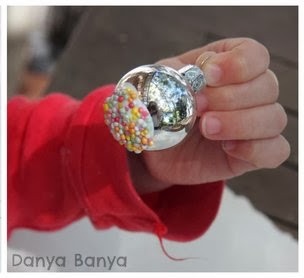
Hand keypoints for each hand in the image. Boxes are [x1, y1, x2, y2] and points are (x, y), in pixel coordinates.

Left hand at [132, 38, 289, 193]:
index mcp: (230, 64)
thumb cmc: (161, 107)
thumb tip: (192, 80)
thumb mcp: (160, 84)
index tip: (208, 75)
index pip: (254, 54)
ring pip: (274, 118)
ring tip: (206, 128)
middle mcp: (252, 90)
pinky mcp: (256, 152)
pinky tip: (227, 148)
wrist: (154, 147)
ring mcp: (257, 123)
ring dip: (240, 122)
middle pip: (267, 86)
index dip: (237, 64)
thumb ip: (174, 77)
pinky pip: (276, 151)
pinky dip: (255, 148)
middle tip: (197, 106)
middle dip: (229, 97)